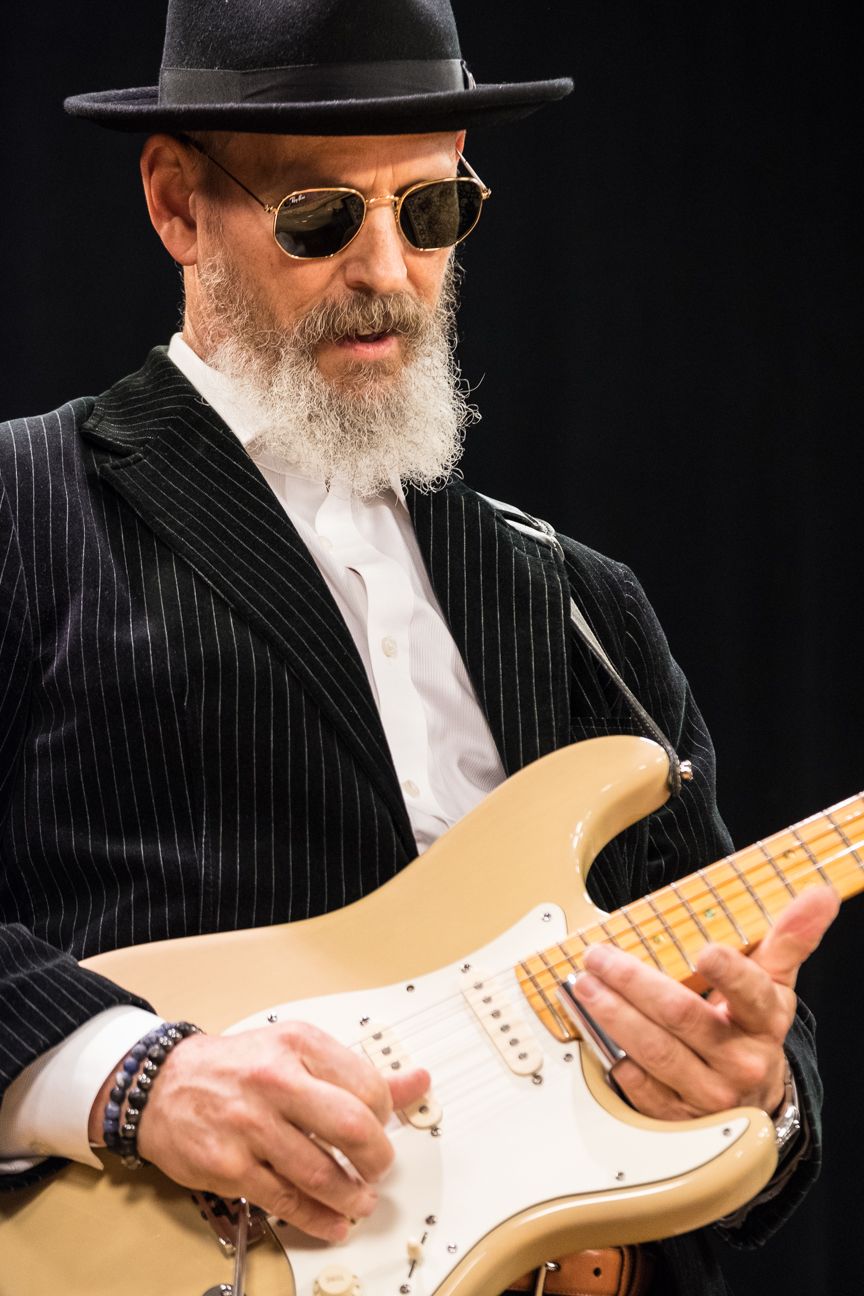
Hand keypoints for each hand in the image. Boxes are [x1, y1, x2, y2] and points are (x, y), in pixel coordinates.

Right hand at [89, 1022, 428, 1239]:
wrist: (164, 1084)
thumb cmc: (237, 1068)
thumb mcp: (298, 1052)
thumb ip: (358, 1072)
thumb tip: (416, 1082)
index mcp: (299, 1045)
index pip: (366, 1084)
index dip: (384, 1116)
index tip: (381, 1127)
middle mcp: (275, 1081)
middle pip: (352, 1125)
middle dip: (377, 1158)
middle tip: (379, 1169)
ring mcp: (250, 1125)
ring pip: (321, 1171)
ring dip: (351, 1196)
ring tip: (361, 1200)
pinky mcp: (229, 1165)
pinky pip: (285, 1200)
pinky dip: (317, 1218)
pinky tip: (332, 1222)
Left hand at [570, 886, 838, 1118]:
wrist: (752, 1096)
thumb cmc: (753, 1026)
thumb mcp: (775, 981)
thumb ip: (791, 936)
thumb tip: (819, 894)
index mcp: (764, 1020)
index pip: (751, 993)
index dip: (729, 973)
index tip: (706, 951)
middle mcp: (739, 1060)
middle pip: (682, 1017)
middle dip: (634, 983)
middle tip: (601, 957)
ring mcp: (708, 1091)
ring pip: (655, 1051)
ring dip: (613, 1014)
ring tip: (585, 985)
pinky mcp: (678, 1116)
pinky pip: (640, 1087)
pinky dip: (614, 1057)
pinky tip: (596, 1032)